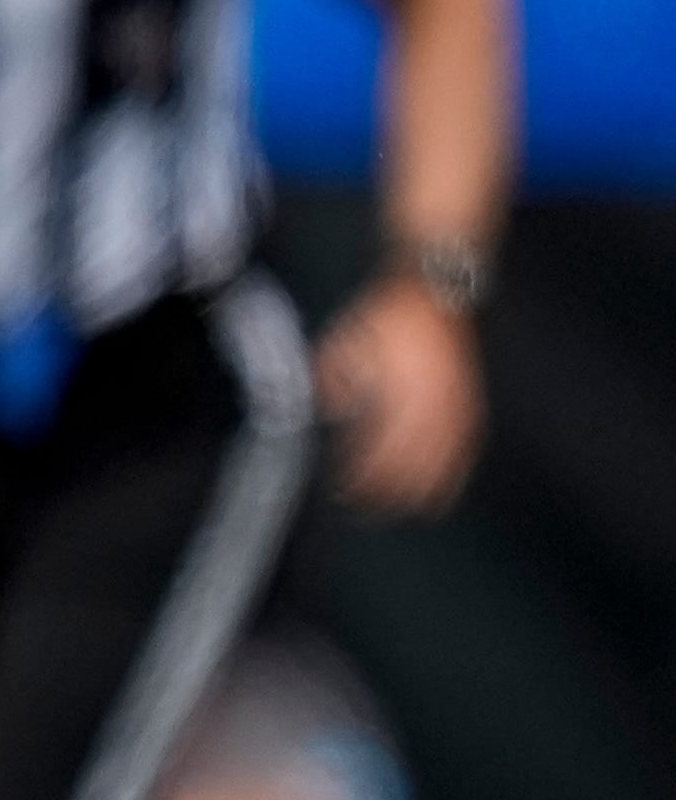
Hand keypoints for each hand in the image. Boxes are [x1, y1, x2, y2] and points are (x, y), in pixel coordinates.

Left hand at [314, 271, 482, 514]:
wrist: (436, 287)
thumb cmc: (387, 313)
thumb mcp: (347, 338)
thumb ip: (333, 375)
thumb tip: (327, 408)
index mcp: (401, 387)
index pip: (379, 444)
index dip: (363, 472)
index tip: (344, 489)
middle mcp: (433, 399)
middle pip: (411, 459)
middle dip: (389, 488)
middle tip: (367, 509)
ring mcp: (457, 400)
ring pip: (444, 457)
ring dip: (425, 487)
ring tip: (410, 512)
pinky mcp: (471, 397)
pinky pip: (469, 443)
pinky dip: (458, 469)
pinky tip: (449, 486)